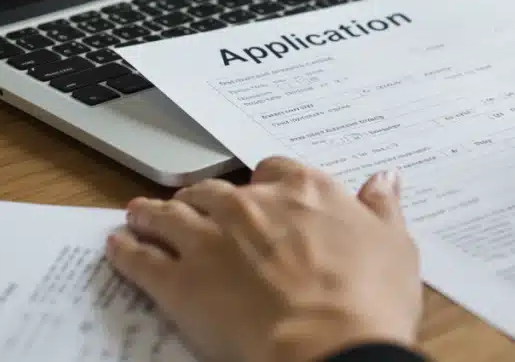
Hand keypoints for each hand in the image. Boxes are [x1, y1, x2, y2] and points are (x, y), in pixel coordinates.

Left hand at [105, 160, 421, 361]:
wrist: (328, 344)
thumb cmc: (370, 299)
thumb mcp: (395, 246)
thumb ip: (383, 208)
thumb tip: (385, 178)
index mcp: (306, 191)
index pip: (275, 171)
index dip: (264, 182)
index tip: (260, 191)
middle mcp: (253, 205)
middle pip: (215, 190)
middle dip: (200, 196)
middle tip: (191, 203)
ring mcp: (211, 240)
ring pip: (172, 215)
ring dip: (153, 213)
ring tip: (139, 214)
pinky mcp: (180, 281)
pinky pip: (143, 258)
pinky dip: (128, 251)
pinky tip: (118, 247)